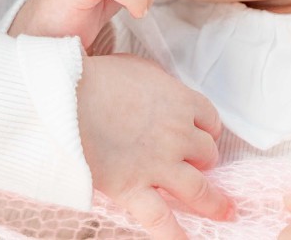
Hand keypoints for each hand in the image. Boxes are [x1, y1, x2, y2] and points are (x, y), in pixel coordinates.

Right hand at [78, 54, 232, 238]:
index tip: (202, 133)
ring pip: (198, 189)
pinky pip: (161, 219)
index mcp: (179, 101)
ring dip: (213, 201)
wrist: (66, 99)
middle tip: (198, 165)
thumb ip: (157, 82)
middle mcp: (176, 134)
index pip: (209, 120)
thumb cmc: (95, 77)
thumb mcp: (137, 67)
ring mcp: (158, 165)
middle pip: (207, 152)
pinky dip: (174, 234)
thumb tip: (159, 89)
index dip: (207, 129)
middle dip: (204, 159)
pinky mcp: (133, 188)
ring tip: (224, 211)